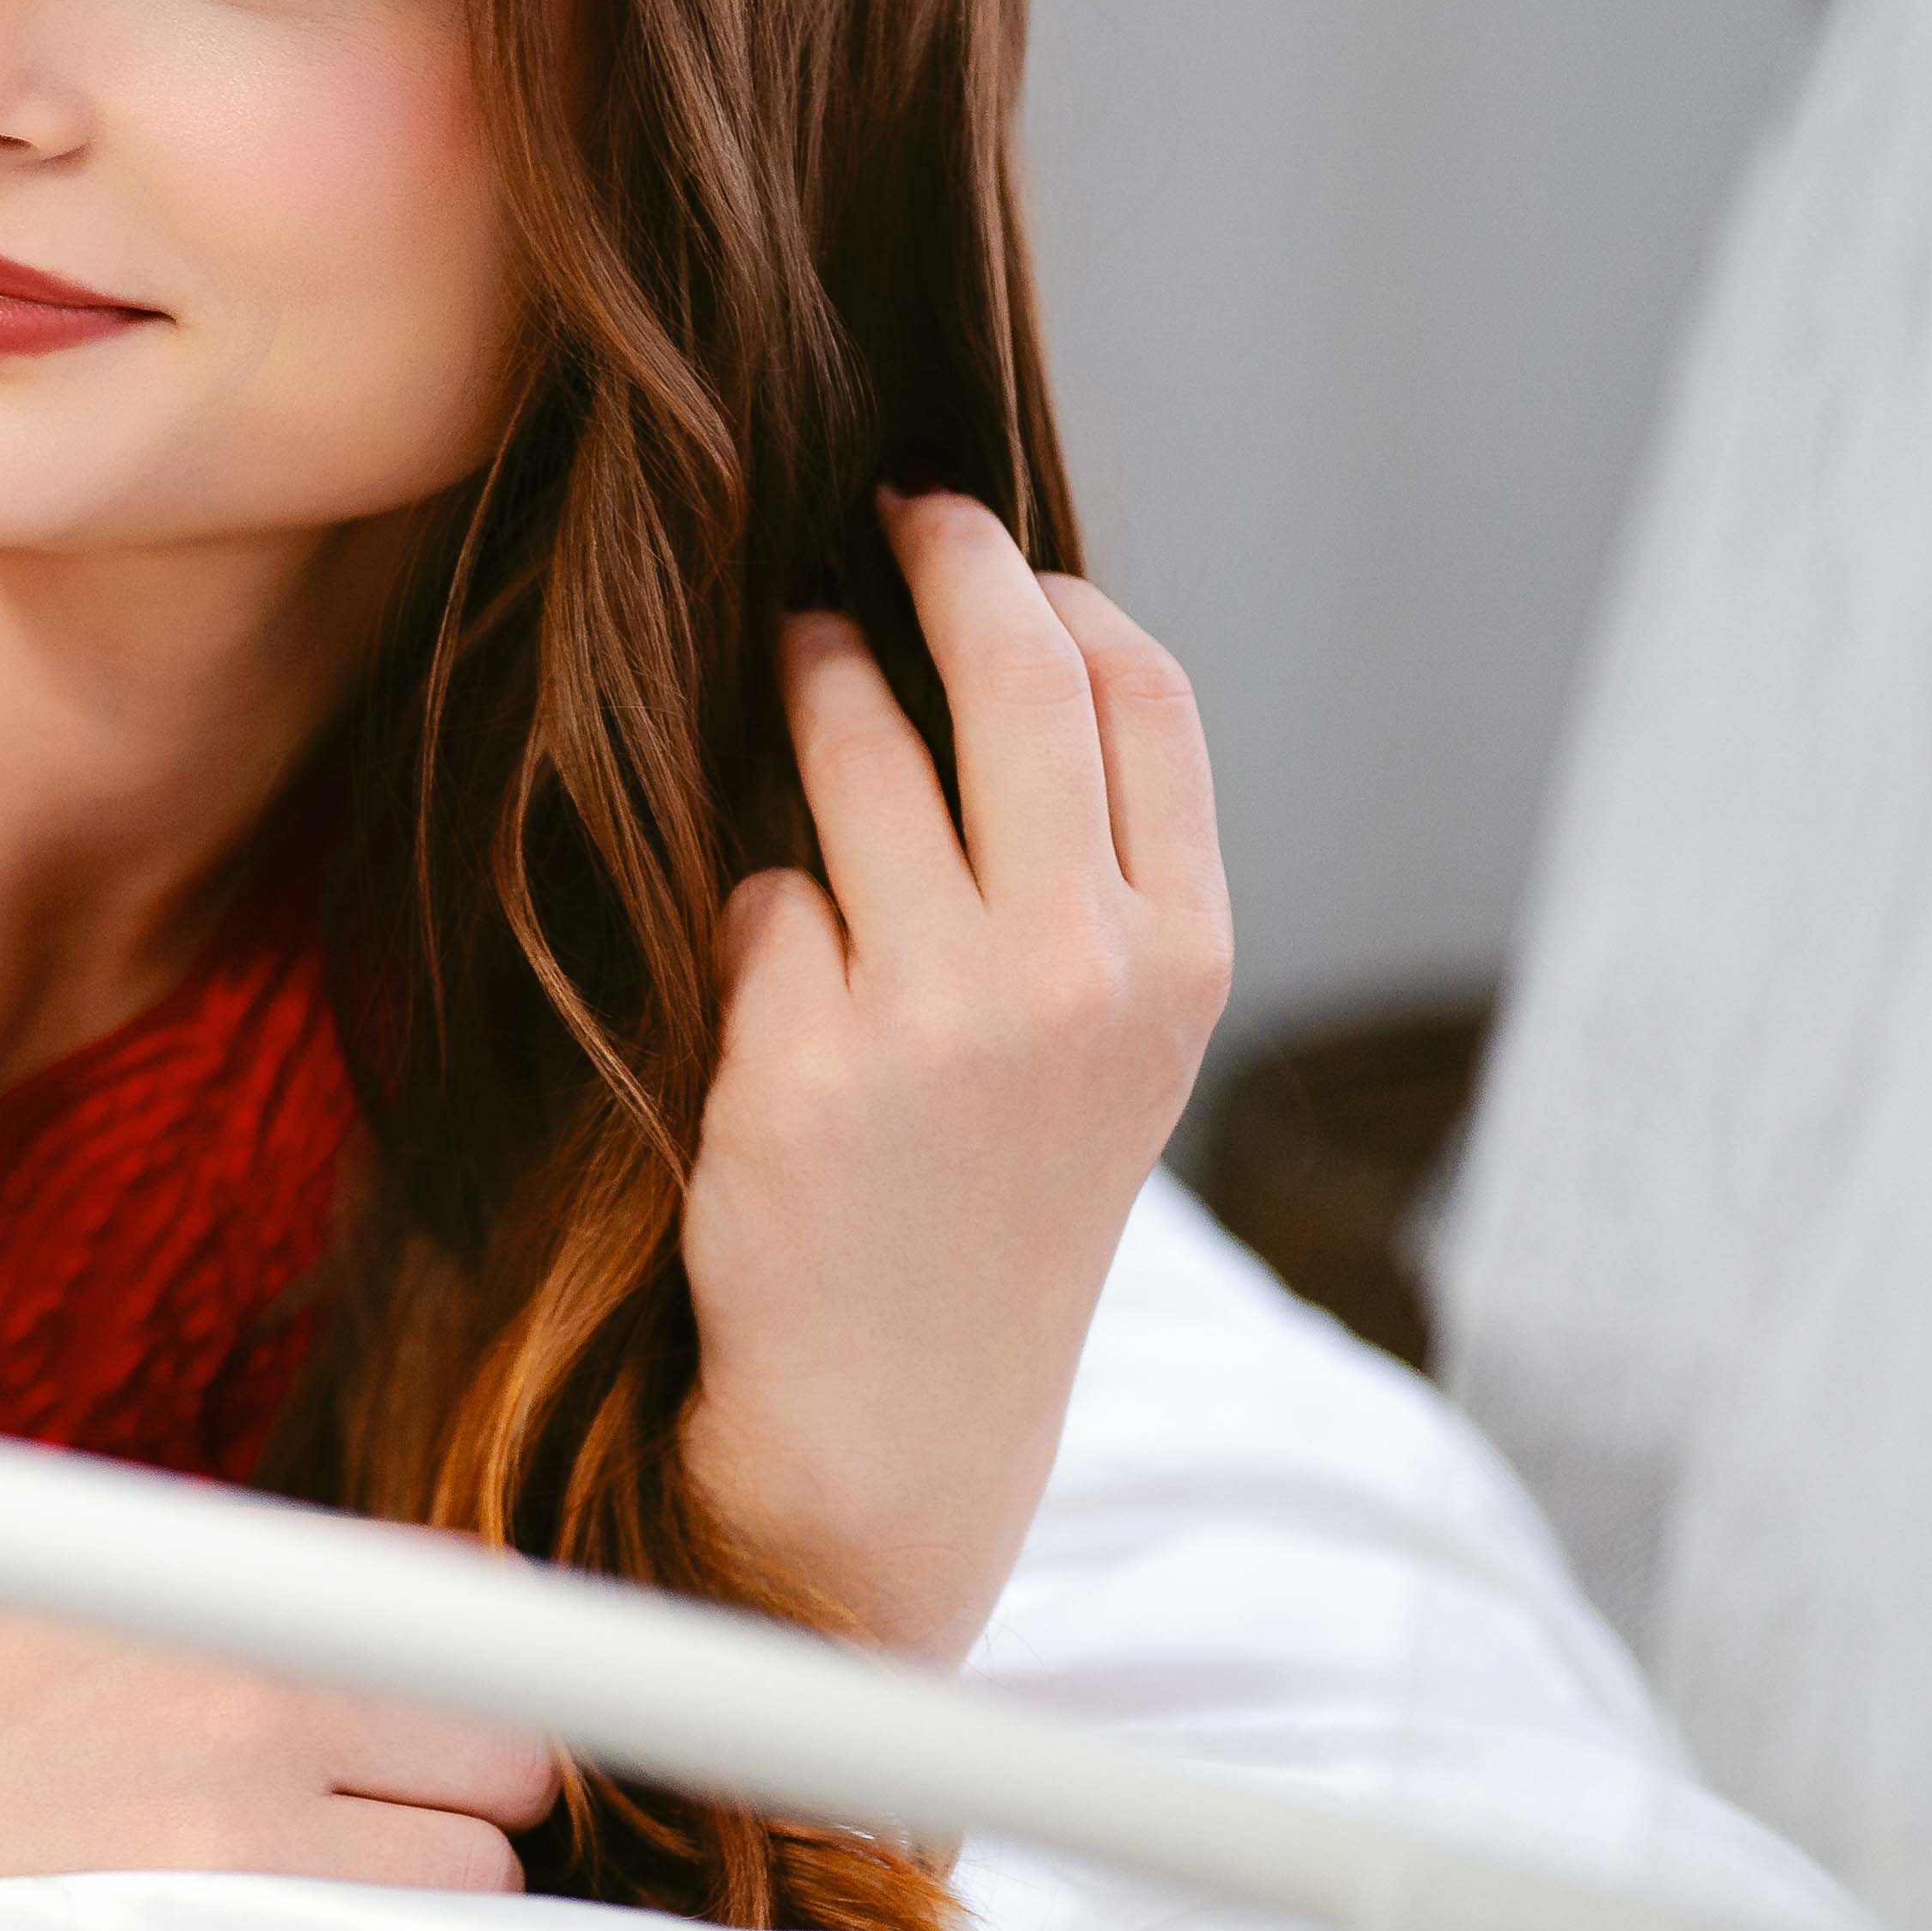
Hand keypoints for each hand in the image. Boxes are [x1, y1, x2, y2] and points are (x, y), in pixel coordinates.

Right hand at [0, 1584, 557, 1899]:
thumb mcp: (102, 1550)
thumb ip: (269, 1579)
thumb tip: (432, 1614)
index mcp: (232, 1581)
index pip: (481, 1614)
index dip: (486, 1655)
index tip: (464, 1683)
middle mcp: (257, 1700)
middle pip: (515, 1758)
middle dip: (474, 1770)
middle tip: (397, 1779)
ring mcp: (233, 1839)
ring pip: (473, 1880)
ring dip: (431, 1872)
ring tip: (329, 1857)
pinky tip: (286, 1919)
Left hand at [679, 489, 1231, 1663]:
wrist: (904, 1419)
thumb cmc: (993, 1208)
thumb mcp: (1106, 1045)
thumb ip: (1084, 878)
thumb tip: (1003, 654)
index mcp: (1180, 954)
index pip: (1142, 697)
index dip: (1057, 594)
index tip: (990, 549)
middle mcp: (1082, 969)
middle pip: (1013, 675)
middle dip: (938, 558)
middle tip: (880, 511)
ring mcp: (944, 1013)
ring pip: (857, 751)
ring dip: (811, 679)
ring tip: (783, 650)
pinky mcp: (805, 1061)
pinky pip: (757, 897)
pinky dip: (751, 904)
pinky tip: (757, 959)